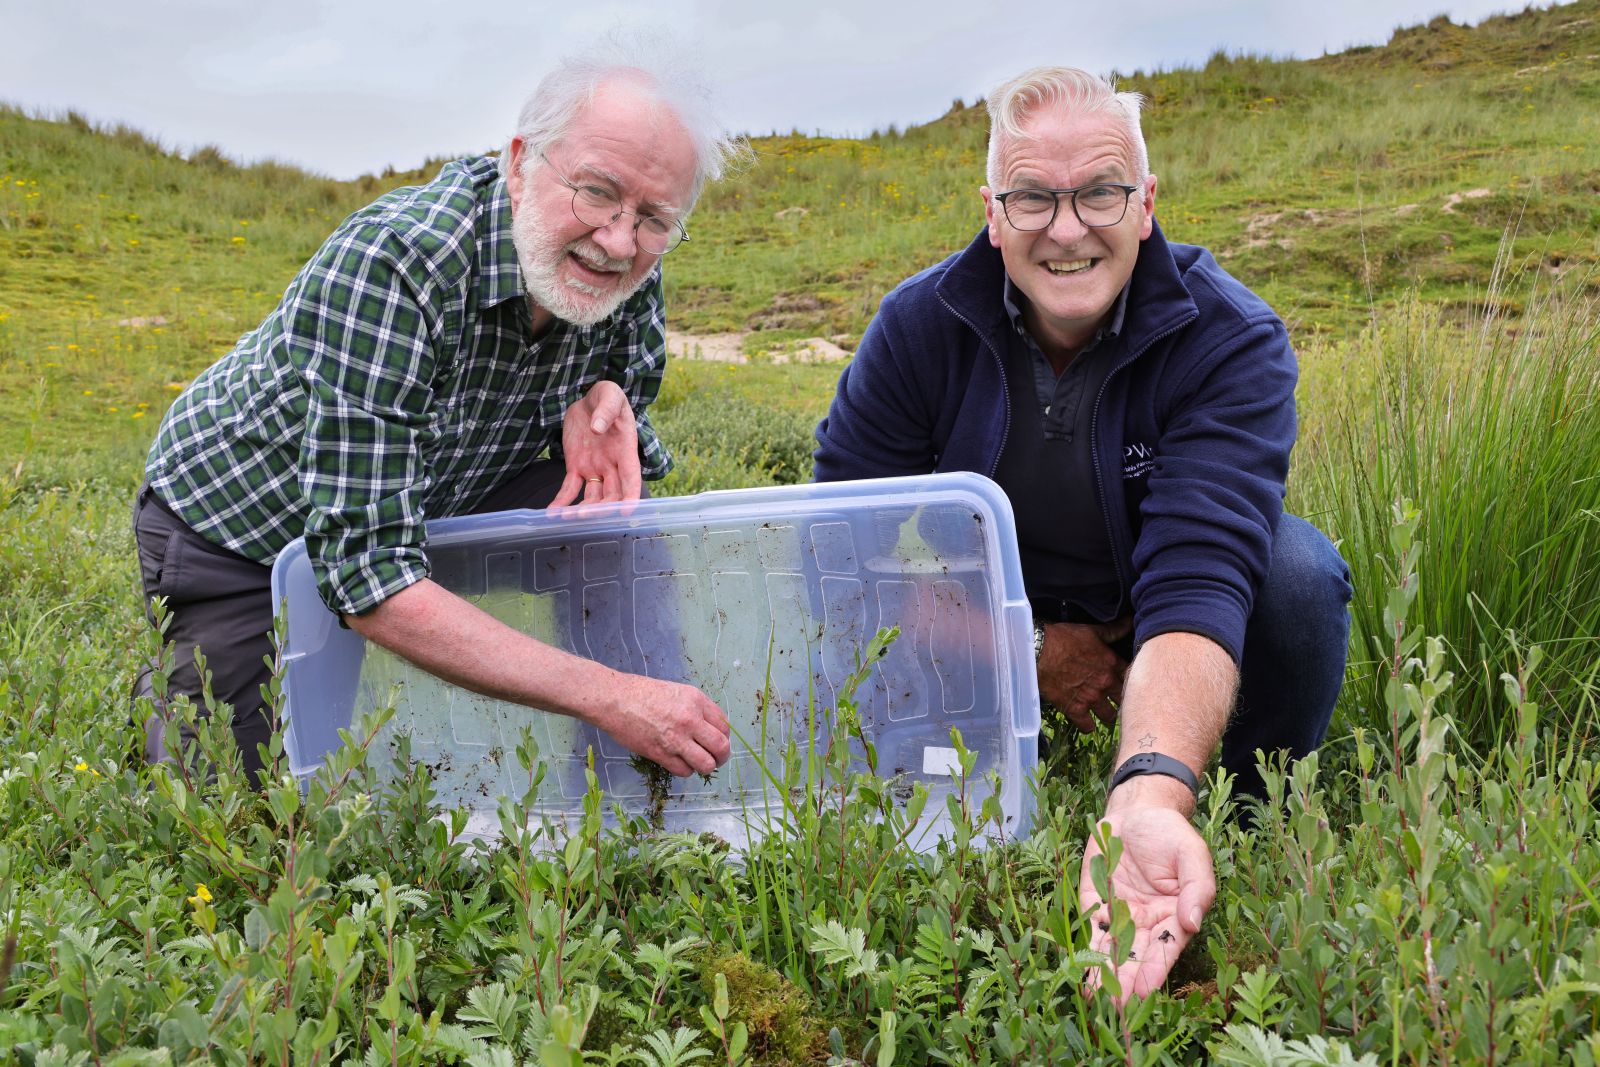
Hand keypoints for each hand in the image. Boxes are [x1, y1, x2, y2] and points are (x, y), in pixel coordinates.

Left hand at [549, 380, 641, 507]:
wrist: (588, 401)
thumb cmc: (607, 397)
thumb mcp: (610, 395)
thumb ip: (606, 409)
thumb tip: (597, 427)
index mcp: (625, 450)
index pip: (632, 477)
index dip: (631, 495)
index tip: (626, 511)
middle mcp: (612, 465)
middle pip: (612, 493)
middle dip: (602, 507)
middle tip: (587, 515)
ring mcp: (594, 468)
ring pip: (592, 496)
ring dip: (583, 510)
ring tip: (568, 518)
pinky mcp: (576, 467)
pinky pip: (570, 488)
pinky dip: (562, 502)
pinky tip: (553, 513)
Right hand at [589, 674, 732, 776]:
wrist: (614, 699)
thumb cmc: (642, 692)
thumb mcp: (677, 691)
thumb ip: (695, 708)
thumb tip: (708, 727)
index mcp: (696, 700)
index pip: (724, 725)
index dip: (724, 737)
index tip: (718, 741)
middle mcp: (691, 720)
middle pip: (721, 747)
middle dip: (722, 756)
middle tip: (716, 758)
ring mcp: (676, 739)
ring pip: (706, 764)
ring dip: (705, 766)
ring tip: (699, 763)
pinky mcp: (661, 754)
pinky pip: (684, 771)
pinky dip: (685, 770)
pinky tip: (679, 763)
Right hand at [1037, 616, 1131, 731]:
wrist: (1039, 651)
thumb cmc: (1064, 638)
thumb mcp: (1092, 631)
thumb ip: (1114, 630)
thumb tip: (1131, 620)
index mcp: (1112, 664)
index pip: (1132, 678)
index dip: (1132, 681)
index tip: (1127, 683)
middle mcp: (1105, 683)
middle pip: (1124, 700)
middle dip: (1121, 700)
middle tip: (1116, 700)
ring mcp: (1091, 698)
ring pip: (1110, 716)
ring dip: (1108, 715)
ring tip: (1103, 713)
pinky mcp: (1074, 709)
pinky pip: (1088, 727)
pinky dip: (1088, 726)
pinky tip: (1086, 721)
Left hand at [1078, 788, 1215, 1003]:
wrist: (1137, 812)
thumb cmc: (1170, 834)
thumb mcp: (1191, 854)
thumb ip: (1196, 888)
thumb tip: (1193, 922)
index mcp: (1174, 917)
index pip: (1165, 950)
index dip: (1154, 970)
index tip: (1144, 991)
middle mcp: (1147, 923)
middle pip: (1135, 957)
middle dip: (1125, 982)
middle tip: (1114, 1007)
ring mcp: (1119, 914)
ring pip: (1110, 949)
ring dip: (1101, 972)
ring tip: (1093, 996)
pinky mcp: (1094, 902)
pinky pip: (1088, 927)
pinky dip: (1082, 946)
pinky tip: (1076, 967)